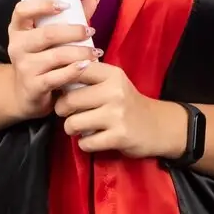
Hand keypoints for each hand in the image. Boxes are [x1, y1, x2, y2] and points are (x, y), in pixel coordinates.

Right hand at [6, 0, 101, 120]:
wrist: (26, 94)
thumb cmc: (41, 59)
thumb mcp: (47, 38)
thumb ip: (70, 19)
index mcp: (18, 29)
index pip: (22, 10)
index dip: (43, 5)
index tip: (66, 5)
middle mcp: (17, 46)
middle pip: (47, 34)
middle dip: (73, 32)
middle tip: (90, 31)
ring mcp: (24, 67)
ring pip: (56, 56)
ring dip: (80, 52)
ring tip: (96, 52)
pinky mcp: (33, 86)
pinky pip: (57, 77)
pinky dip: (74, 70)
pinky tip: (87, 65)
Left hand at [53, 63, 184, 158]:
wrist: (158, 126)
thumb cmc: (127, 103)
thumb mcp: (113, 83)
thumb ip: (89, 77)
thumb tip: (55, 77)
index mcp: (112, 74)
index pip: (76, 70)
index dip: (61, 80)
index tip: (59, 89)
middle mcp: (115, 92)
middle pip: (69, 100)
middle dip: (62, 109)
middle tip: (67, 113)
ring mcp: (117, 115)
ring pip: (73, 123)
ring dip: (70, 128)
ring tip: (78, 127)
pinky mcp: (119, 137)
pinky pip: (85, 143)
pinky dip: (84, 143)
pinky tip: (92, 139)